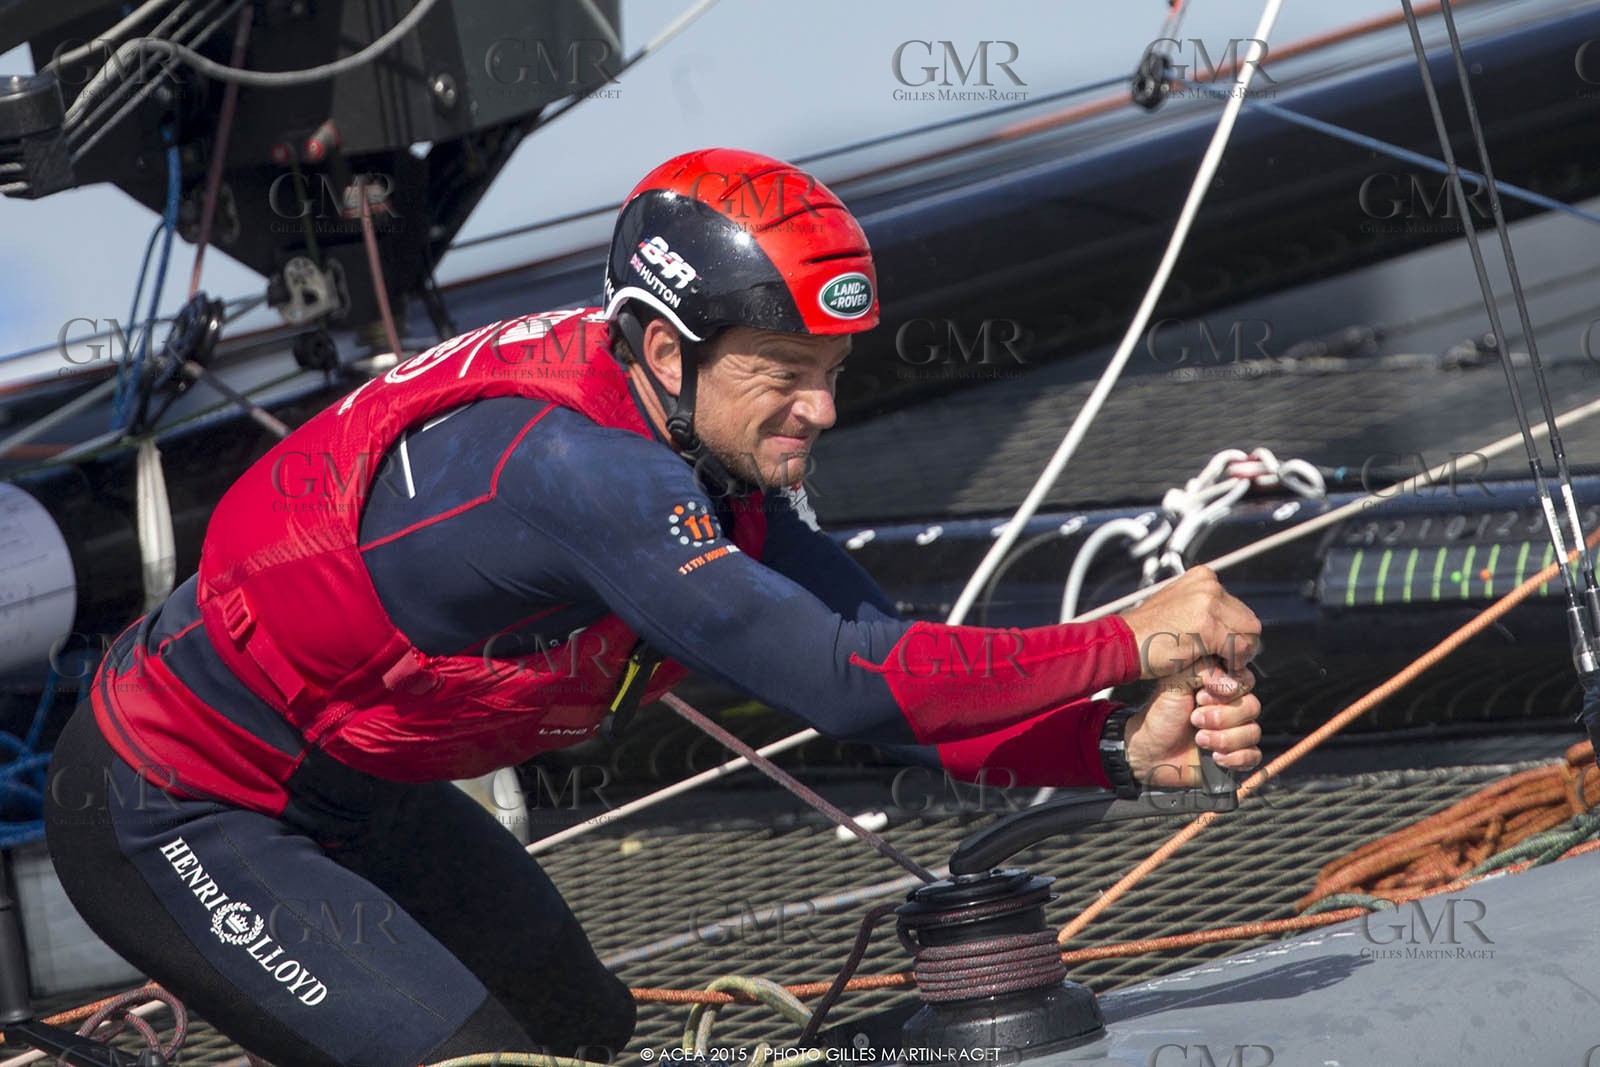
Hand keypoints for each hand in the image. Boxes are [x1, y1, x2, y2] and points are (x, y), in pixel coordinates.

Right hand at [1119, 565, 1260, 680]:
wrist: (1123, 644)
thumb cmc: (1145, 633)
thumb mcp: (1176, 607)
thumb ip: (1202, 608)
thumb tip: (1228, 621)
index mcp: (1203, 577)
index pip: (1238, 607)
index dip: (1234, 631)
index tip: (1223, 647)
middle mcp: (1209, 585)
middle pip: (1248, 619)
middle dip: (1240, 642)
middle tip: (1223, 660)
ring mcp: (1209, 604)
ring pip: (1249, 634)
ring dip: (1238, 654)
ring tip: (1219, 664)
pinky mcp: (1208, 627)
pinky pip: (1238, 649)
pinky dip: (1232, 663)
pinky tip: (1215, 668)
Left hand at [1123, 659, 1260, 787]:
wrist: (1151, 751)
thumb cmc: (1161, 715)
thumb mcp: (1174, 683)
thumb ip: (1200, 670)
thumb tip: (1230, 681)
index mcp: (1220, 687)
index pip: (1246, 682)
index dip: (1227, 691)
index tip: (1200, 697)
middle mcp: (1232, 708)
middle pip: (1252, 707)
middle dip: (1222, 716)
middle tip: (1195, 719)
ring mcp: (1236, 732)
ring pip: (1253, 732)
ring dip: (1224, 738)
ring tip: (1199, 739)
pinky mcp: (1236, 755)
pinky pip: (1253, 756)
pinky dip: (1235, 758)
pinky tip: (1214, 757)